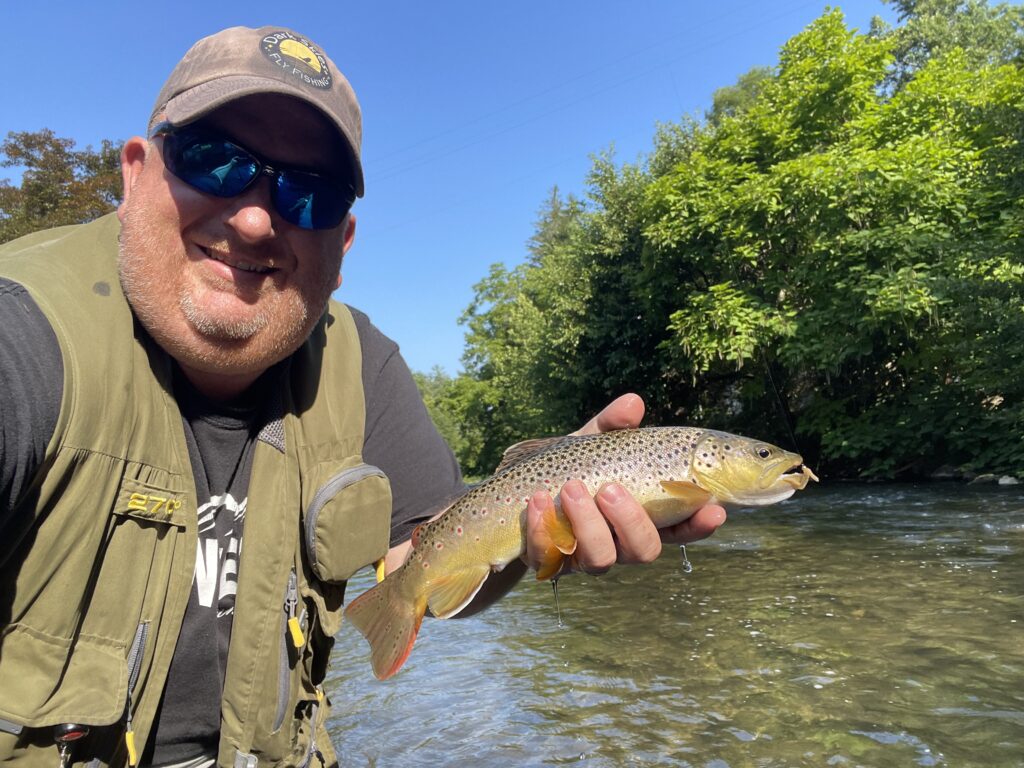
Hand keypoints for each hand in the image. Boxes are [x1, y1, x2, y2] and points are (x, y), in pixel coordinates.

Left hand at [524, 393, 726, 574]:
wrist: (512, 498)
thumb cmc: (564, 469)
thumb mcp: (587, 444)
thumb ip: (611, 427)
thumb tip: (633, 403)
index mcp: (638, 515)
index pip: (680, 528)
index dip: (699, 524)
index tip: (713, 510)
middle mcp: (617, 543)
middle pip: (643, 550)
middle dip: (631, 521)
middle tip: (610, 489)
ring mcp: (583, 557)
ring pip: (600, 559)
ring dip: (588, 523)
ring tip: (572, 488)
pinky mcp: (548, 563)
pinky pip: (550, 557)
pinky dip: (543, 528)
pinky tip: (537, 501)